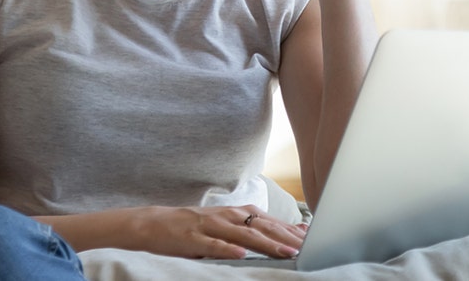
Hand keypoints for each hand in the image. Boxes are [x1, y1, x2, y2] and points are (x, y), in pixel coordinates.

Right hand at [136, 205, 305, 259]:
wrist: (153, 224)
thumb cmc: (194, 227)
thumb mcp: (225, 225)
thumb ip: (252, 230)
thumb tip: (285, 235)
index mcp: (236, 214)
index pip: (271, 222)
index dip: (292, 230)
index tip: (315, 238)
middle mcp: (227, 217)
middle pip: (262, 227)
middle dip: (286, 237)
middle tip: (308, 247)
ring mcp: (210, 227)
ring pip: (242, 235)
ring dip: (265, 244)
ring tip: (285, 252)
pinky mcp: (193, 239)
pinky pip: (212, 245)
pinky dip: (227, 248)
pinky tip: (241, 255)